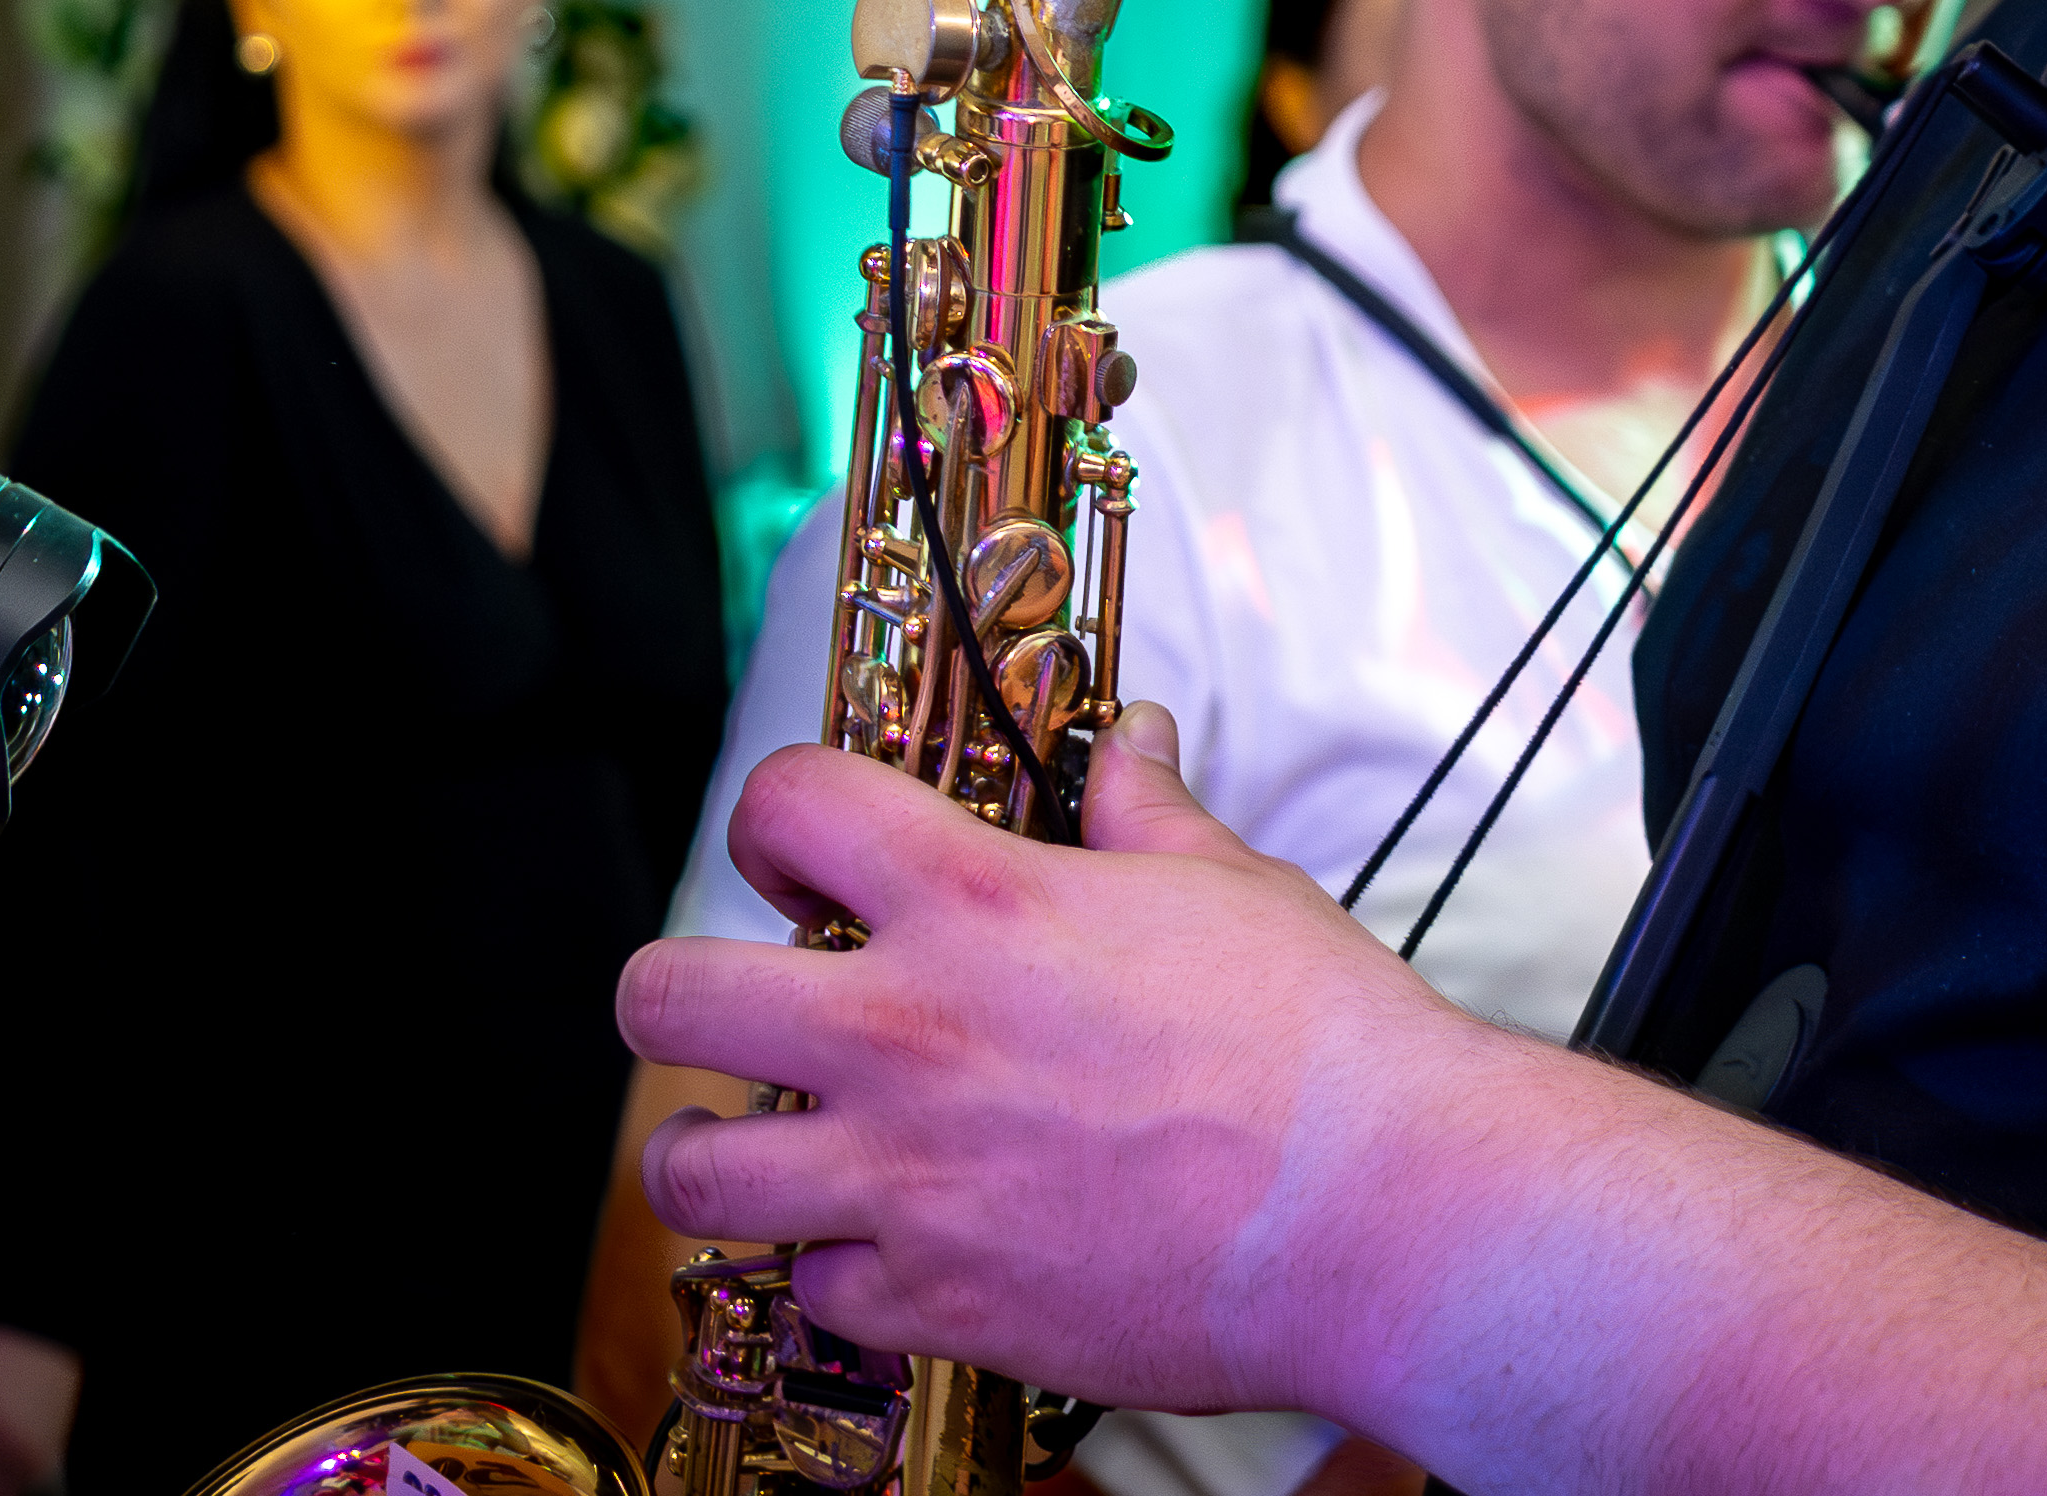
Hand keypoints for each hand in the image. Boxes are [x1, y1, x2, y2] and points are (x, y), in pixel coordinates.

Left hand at [614, 705, 1534, 1419]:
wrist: (1380, 1212)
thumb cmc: (1320, 1044)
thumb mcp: (1229, 887)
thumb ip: (1143, 814)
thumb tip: (1128, 746)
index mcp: (976, 906)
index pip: (786, 803)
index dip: (776, 816)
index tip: (802, 851)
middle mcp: (909, 1035)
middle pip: (666, 995)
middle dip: (677, 992)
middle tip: (736, 1003)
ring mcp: (907, 1178)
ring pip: (693, 1171)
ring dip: (717, 1150)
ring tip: (756, 1142)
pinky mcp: (939, 1300)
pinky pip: (813, 1289)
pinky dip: (838, 1270)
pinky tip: (891, 1243)